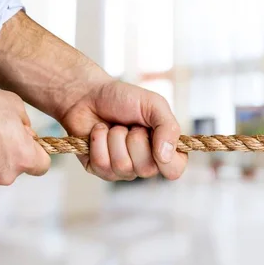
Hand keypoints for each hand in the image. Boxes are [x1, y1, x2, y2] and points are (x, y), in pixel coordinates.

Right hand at [0, 85, 49, 187]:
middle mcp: (6, 174)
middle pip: (18, 168)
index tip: (29, 143)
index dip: (37, 153)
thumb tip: (27, 134)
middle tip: (1, 134)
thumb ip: (27, 125)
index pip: (42, 166)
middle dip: (14, 153)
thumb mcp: (15, 106)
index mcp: (24, 157)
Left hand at [60, 80, 186, 180]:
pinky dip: (98, 141)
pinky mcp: (99, 169)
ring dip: (115, 138)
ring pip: (123, 166)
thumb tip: (166, 156)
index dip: (166, 158)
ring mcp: (122, 169)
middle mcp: (145, 163)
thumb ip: (169, 127)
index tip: (153, 134)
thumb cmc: (124, 99)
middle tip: (131, 125)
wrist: (89, 94)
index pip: (174, 170)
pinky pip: (101, 165)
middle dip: (135, 139)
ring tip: (114, 126)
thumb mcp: (154, 104)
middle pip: (147, 169)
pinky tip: (99, 131)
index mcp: (164, 149)